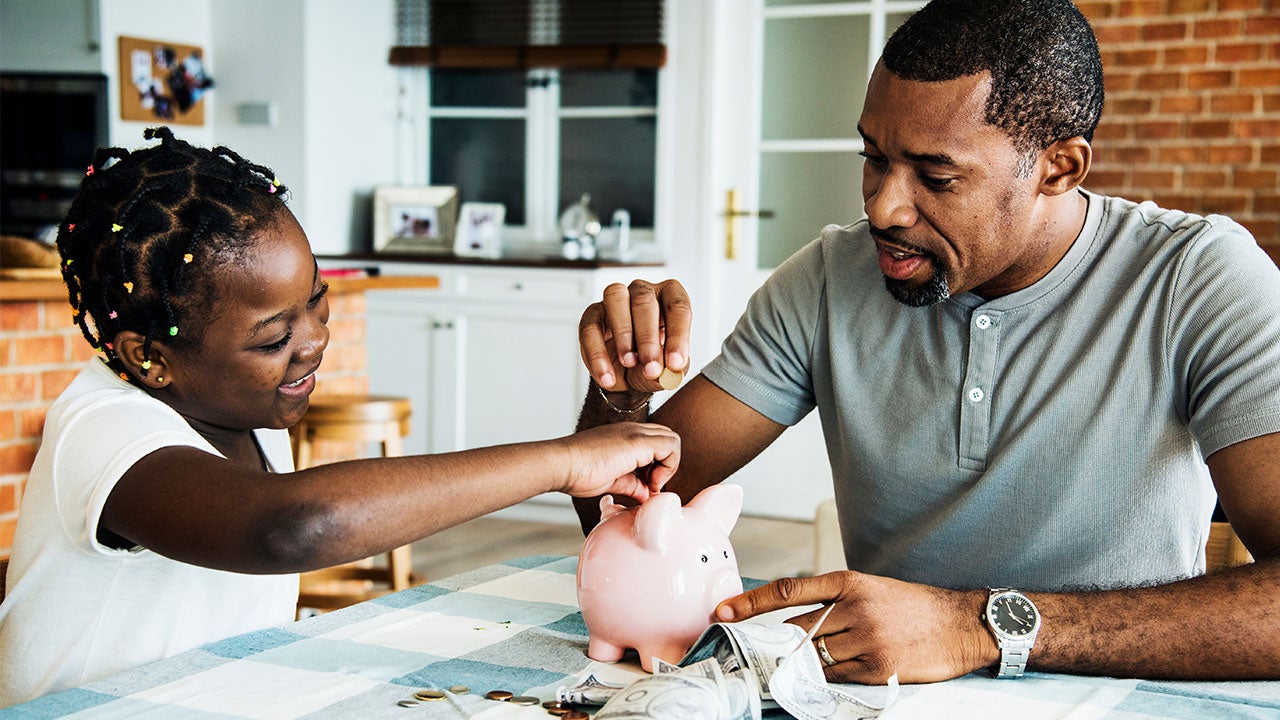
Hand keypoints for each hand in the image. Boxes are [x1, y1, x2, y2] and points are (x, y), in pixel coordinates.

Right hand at [557, 422, 680, 501]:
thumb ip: (632, 484)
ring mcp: (635, 432)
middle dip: (666, 464)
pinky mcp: (637, 440)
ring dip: (668, 465)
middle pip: (668, 438)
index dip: (658, 465)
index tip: (646, 485)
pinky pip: (671, 446)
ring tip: (650, 484)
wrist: (561, 464)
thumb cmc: (578, 473)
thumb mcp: (612, 480)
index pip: (657, 443)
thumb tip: (646, 495)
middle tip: (650, 485)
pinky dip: (668, 466)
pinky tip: (650, 483)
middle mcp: (633, 430)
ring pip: (672, 440)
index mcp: (625, 436)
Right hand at [579, 279, 691, 391]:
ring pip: (616, 299)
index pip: (677, 306)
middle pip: (644, 301)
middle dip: (648, 338)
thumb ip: (672, 369)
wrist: (627, 376)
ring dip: (623, 334)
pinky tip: (608, 377)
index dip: (677, 335)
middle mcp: (643, 292)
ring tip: (629, 363)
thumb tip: (669, 370)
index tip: (675, 363)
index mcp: (670, 298)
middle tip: (651, 368)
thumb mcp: (667, 371)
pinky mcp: (592, 315)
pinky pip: (590, 328)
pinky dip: (598, 355)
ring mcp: (615, 300)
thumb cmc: (652, 363)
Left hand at [714, 571, 993, 683]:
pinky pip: (835, 676)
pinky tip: (817, 678)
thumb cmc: (914, 606)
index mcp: (849, 583)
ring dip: (796, 662)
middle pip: (795, 628)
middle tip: (748, 650)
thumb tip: (792, 621)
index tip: (723, 611)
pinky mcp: (877, 667)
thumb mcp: (872, 589)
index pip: (788, 591)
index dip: (750, 602)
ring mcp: (866, 639)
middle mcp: (854, 608)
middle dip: (771, 642)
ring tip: (783, 665)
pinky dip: (821, 678)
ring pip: (812, 654)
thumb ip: (834, 601)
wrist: (961, 624)